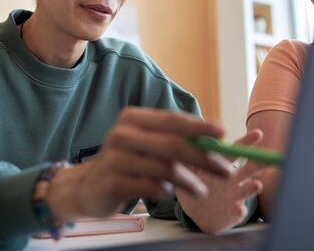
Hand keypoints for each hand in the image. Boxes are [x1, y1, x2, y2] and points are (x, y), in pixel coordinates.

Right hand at [46, 106, 232, 223]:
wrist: (87, 186)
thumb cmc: (127, 162)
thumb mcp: (147, 144)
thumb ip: (174, 139)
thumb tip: (215, 139)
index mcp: (134, 118)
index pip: (173, 120)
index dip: (200, 126)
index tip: (223, 133)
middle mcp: (123, 133)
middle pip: (173, 144)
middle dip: (204, 158)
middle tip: (226, 170)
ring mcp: (115, 157)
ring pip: (165, 168)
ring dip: (190, 181)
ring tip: (201, 191)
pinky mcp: (112, 181)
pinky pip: (150, 187)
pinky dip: (165, 192)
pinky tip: (167, 194)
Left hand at [176, 129, 264, 233]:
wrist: (198, 213)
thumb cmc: (197, 185)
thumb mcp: (190, 169)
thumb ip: (191, 156)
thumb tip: (188, 138)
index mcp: (225, 165)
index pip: (237, 150)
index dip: (247, 142)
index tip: (259, 134)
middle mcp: (235, 180)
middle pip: (250, 168)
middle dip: (261, 162)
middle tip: (272, 157)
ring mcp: (236, 196)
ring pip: (248, 190)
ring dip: (252, 188)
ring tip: (257, 185)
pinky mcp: (234, 213)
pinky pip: (238, 211)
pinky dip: (239, 210)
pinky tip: (238, 208)